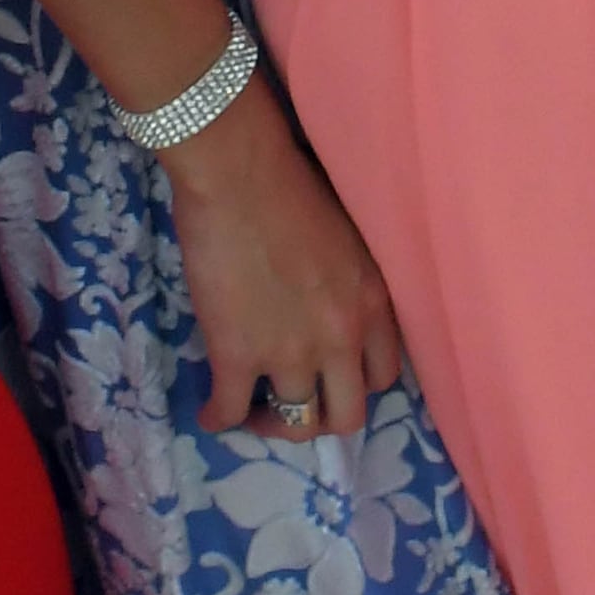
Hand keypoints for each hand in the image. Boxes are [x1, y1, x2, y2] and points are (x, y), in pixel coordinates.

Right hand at [161, 81, 402, 450]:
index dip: (357, 384)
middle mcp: (341, 337)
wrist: (239, 171)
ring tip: (251, 410)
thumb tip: (326, 304)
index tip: (334, 378)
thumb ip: (347, 282)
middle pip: (346, 416)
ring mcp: (289, 352)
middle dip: (321, 419)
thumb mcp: (348, 238)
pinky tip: (211, 411)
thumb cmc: (291, 181)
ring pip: (294, 422)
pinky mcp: (237, 355)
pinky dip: (220, 418)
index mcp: (372, 302)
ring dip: (271, 423)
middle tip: (295, 406)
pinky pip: (231, 411)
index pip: (384, 375)